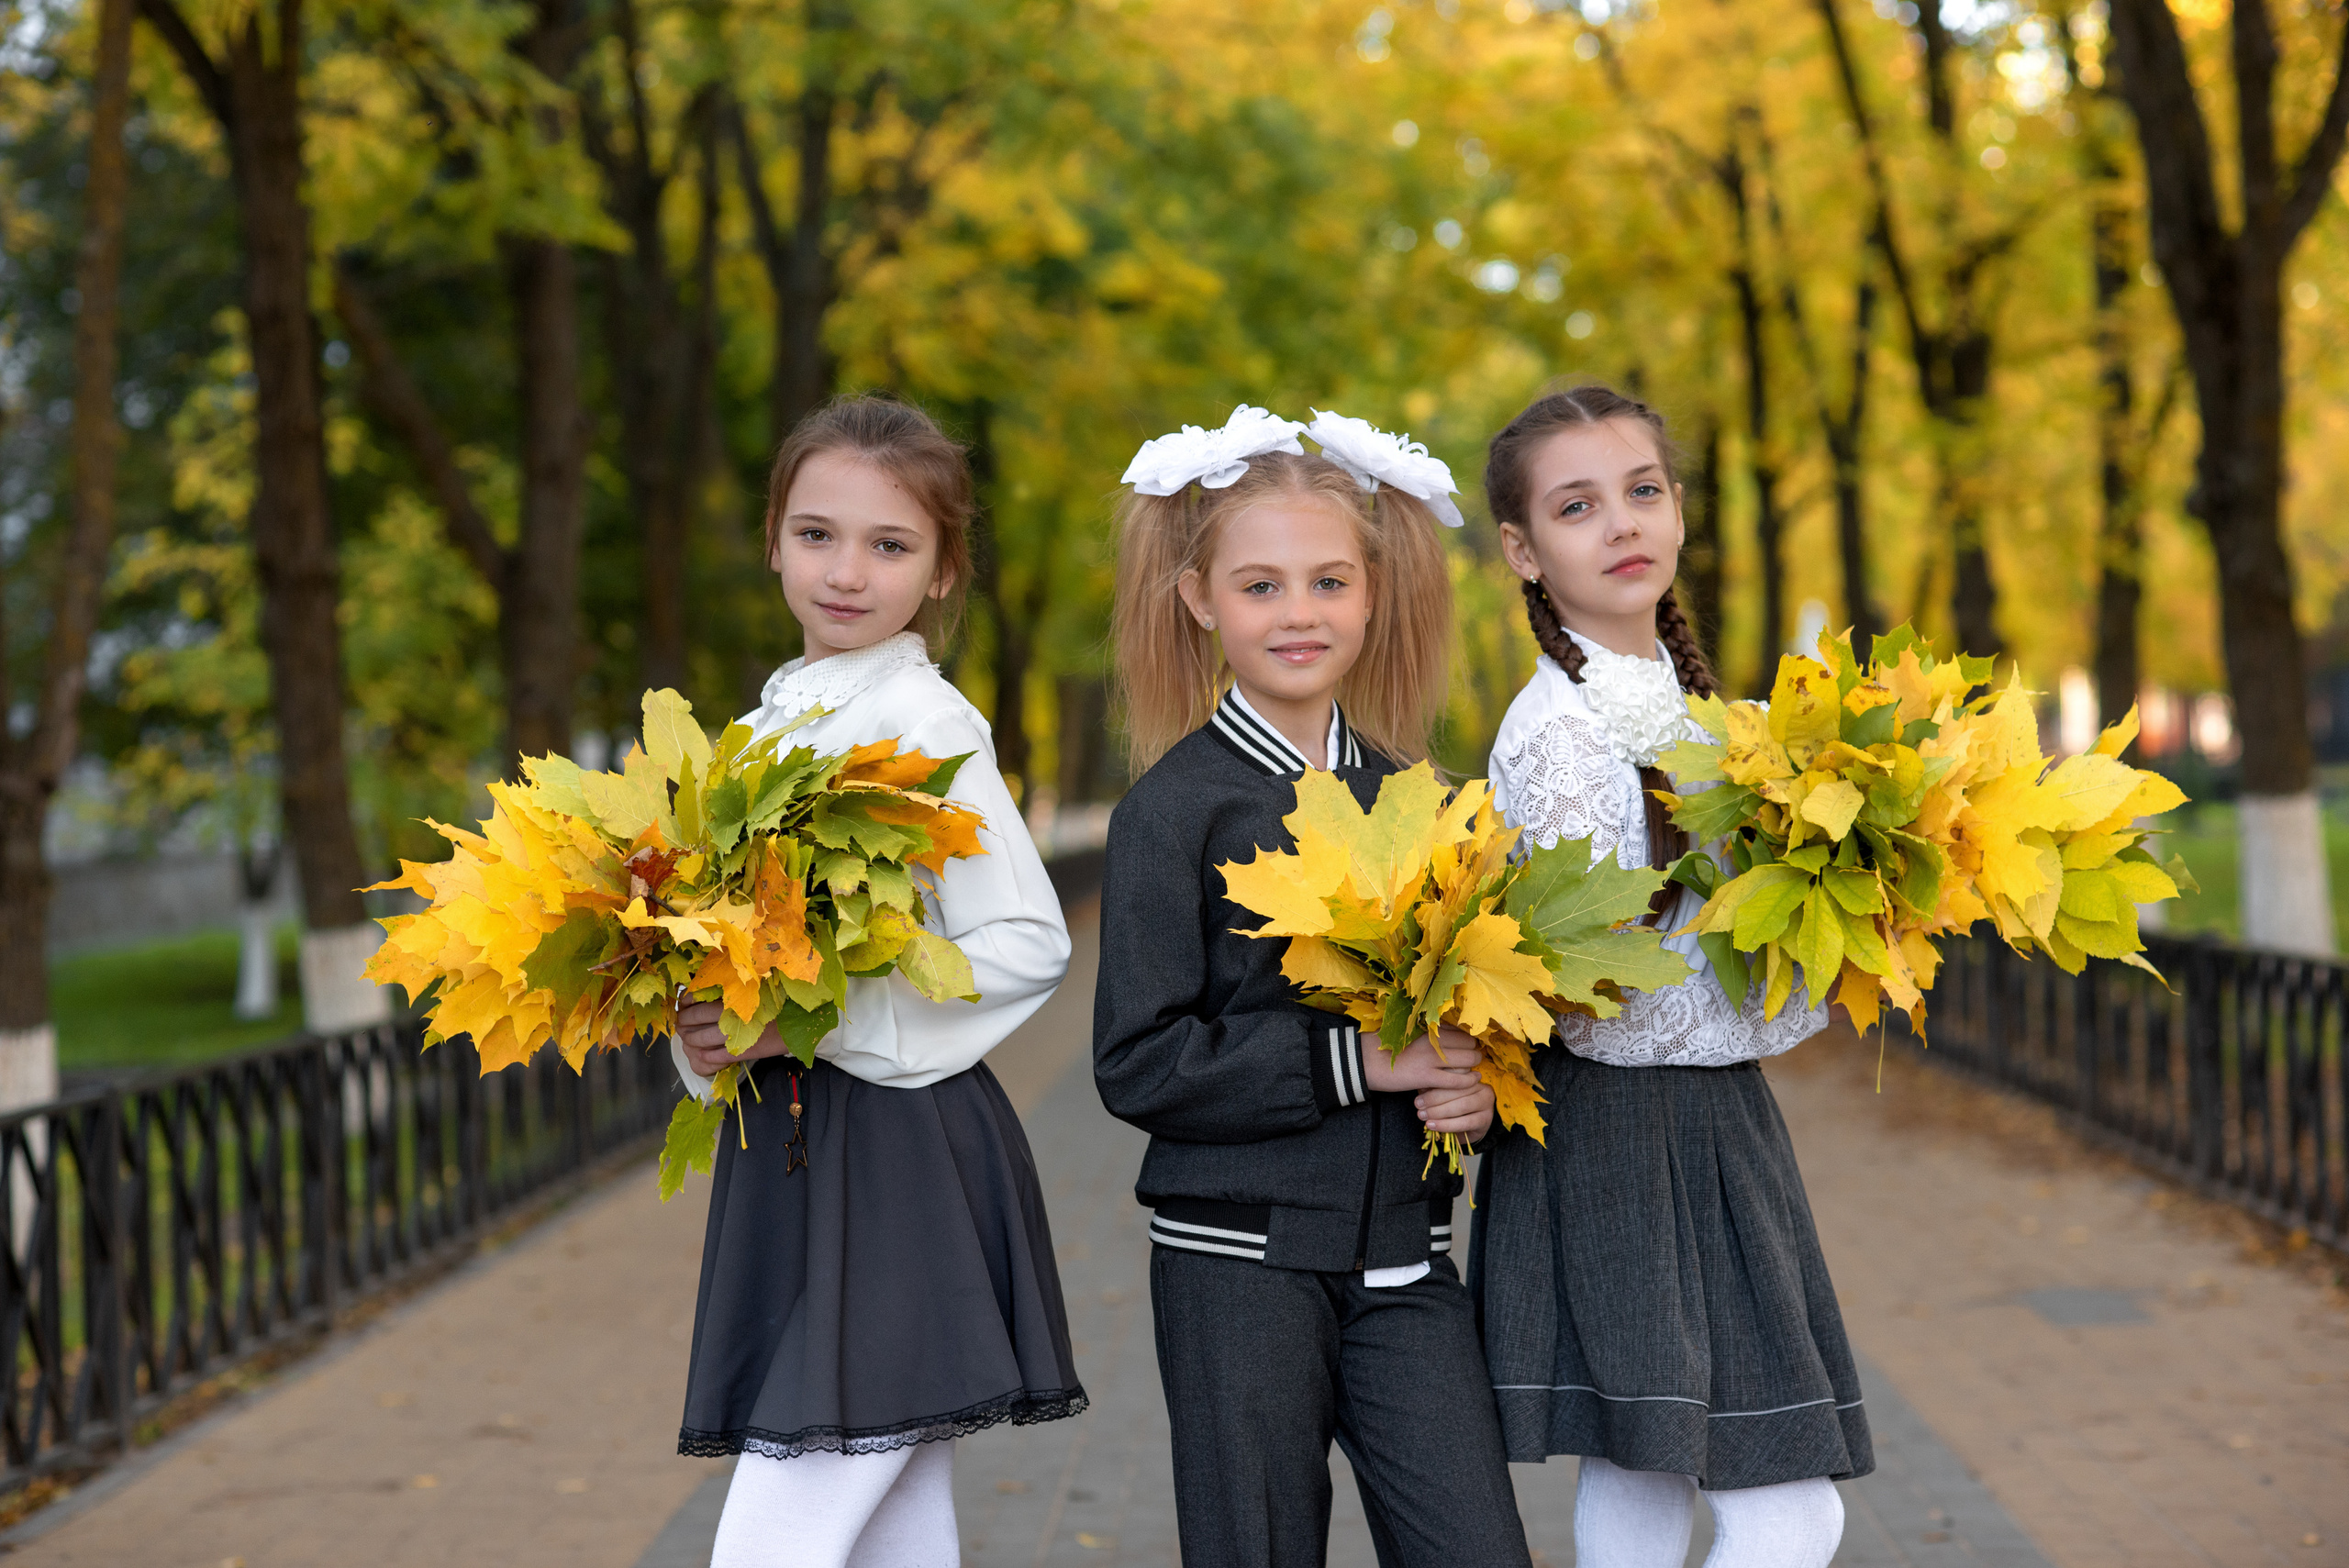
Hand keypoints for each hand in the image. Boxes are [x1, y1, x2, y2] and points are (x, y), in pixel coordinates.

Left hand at [676, 998, 790, 1077]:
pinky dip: (706, 1056)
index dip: (685, 1003)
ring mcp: (737, 1034)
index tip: (683, 1005)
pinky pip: (716, 1056)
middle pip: (693, 1019)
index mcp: (732, 996)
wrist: (802, 1020)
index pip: (696, 999)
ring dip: (690, 1041)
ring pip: (700, 1039)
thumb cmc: (779, 1002)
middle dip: (683, 1023)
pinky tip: (704, 1054)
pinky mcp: (745, 1051)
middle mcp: (731, 1014)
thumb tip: (704, 993)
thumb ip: (732, 992)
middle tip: (681, 1024)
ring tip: (689, 1040)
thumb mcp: (755, 989)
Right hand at [1361, 1025, 1482, 1094]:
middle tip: (1473, 1057)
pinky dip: (1467, 1081)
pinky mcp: (1426, 1077)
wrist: (1364, 1060)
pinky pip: (1456, 1080)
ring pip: (1467, 1060)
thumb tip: (1444, 1031)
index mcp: (1427, 1027)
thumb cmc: (1383, 1045)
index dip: (1467, 1037)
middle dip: (1474, 1050)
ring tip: (1473, 1069)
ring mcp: (1430, 1059)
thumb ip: (1426, 1031)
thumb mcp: (1407, 1031)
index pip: (1459, 1029)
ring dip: (1473, 1065)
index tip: (1468, 1044)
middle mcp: (1432, 1040)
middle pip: (1468, 1043)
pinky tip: (1471, 1081)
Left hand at [1414, 1077, 1494, 1141]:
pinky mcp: (1485, 1120)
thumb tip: (1421, 1086)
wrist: (1469, 1128)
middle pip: (1457, 1090)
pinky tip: (1433, 1125)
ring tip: (1423, 1116)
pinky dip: (1446, 1125)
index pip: (1454, 1076)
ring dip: (1439, 1112)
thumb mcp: (1443, 1094)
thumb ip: (1434, 1088)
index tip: (1419, 1091)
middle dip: (1435, 1098)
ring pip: (1462, 1105)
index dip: (1436, 1083)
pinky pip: (1465, 1122)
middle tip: (1418, 1105)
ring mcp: (1486, 1103)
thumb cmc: (1453, 1106)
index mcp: (1472, 1076)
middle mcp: (1482, 1087)